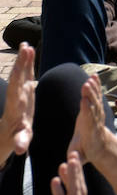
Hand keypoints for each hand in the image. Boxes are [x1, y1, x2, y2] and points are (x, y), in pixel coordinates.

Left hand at [0, 43, 35, 163]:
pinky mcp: (25, 89)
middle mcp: (17, 96)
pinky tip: (28, 49)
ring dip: (24, 60)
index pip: (15, 90)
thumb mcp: (20, 141)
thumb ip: (21, 142)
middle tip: (25, 49)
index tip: (17, 68)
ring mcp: (20, 91)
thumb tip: (21, 149)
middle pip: (18, 77)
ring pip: (22, 73)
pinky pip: (27, 73)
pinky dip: (28, 62)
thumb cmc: (16, 138)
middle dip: (21, 64)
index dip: (17, 78)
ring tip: (26, 46)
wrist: (10, 132)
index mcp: (16, 106)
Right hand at [67, 74, 109, 168]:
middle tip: (87, 85)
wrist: (99, 147)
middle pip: (93, 107)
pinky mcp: (96, 109)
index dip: (87, 110)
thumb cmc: (86, 153)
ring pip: (95, 100)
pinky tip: (94, 76)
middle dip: (90, 96)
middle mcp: (95, 121)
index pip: (89, 119)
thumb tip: (71, 159)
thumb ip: (77, 158)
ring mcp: (97, 114)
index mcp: (91, 132)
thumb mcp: (81, 158)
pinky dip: (96, 86)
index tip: (85, 101)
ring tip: (90, 78)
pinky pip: (96, 96)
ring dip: (93, 89)